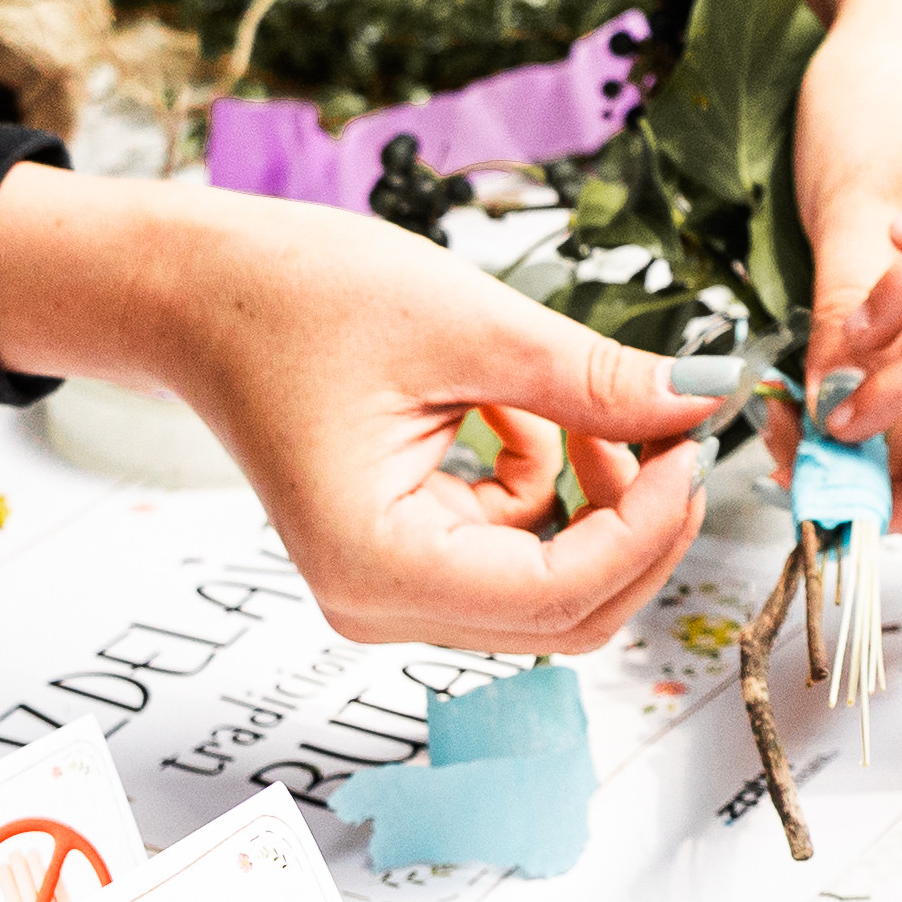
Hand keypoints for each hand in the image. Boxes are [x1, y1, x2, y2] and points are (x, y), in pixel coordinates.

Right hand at [0, 166, 720, 649]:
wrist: (199, 288)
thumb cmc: (290, 297)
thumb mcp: (465, 324)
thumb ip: (591, 378)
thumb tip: (702, 398)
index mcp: (378, 565)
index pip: (558, 595)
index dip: (647, 529)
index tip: (691, 446)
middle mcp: (378, 601)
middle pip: (564, 614)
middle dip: (635, 528)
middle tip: (675, 430)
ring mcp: (388, 586)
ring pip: (548, 585)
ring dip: (594, 503)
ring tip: (585, 402)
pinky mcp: (402, 555)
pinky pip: (514, 550)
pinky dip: (546, 486)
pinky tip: (520, 413)